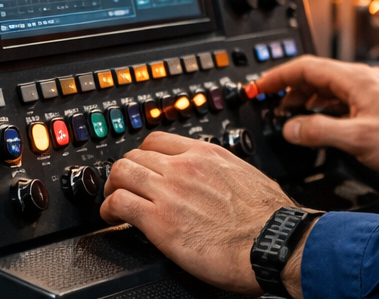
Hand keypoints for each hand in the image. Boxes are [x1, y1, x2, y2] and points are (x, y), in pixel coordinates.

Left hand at [100, 133, 298, 294]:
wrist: (270, 240)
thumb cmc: (266, 215)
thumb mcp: (244, 175)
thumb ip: (222, 171)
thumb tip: (219, 178)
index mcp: (207, 153)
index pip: (159, 139)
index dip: (144, 153)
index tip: (142, 165)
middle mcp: (185, 167)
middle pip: (135, 154)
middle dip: (125, 170)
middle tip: (124, 186)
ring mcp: (170, 191)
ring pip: (121, 173)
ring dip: (112, 187)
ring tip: (113, 201)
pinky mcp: (159, 221)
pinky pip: (118, 203)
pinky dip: (107, 209)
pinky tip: (111, 218)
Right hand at [255, 56, 378, 196]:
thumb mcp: (356, 139)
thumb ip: (318, 131)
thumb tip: (290, 128)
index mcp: (355, 79)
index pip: (307, 67)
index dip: (278, 76)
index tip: (258, 86)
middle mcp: (361, 79)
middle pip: (315, 74)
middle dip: (288, 87)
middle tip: (267, 103)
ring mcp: (367, 91)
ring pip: (325, 87)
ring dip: (302, 99)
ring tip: (285, 116)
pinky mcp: (372, 104)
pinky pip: (337, 99)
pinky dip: (319, 108)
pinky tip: (314, 123)